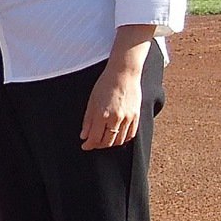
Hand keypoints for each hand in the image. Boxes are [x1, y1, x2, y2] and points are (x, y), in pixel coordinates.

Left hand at [80, 26, 152, 150]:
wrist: (124, 73)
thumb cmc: (105, 84)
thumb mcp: (91, 101)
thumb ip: (87, 120)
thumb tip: (84, 136)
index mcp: (102, 115)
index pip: (95, 138)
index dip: (89, 145)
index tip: (85, 146)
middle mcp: (116, 119)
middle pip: (107, 142)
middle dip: (98, 145)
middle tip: (93, 143)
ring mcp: (128, 118)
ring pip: (119, 141)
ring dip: (110, 143)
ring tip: (104, 139)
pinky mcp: (136, 116)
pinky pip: (130, 135)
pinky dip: (123, 139)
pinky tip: (117, 136)